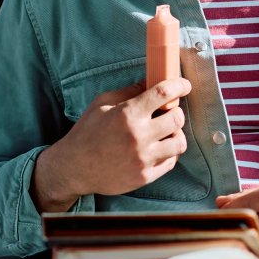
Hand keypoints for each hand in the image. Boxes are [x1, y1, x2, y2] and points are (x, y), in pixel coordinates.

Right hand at [31, 77, 191, 211]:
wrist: (74, 167)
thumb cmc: (87, 131)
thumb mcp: (102, 103)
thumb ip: (128, 91)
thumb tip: (150, 81)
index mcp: (128, 114)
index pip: (164, 93)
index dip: (179, 86)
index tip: (184, 85)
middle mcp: (138, 136)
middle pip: (177, 118)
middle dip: (176, 111)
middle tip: (169, 111)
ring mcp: (143, 158)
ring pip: (179, 143)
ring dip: (176, 134)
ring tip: (166, 132)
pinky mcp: (145, 176)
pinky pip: (170, 162)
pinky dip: (169, 152)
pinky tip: (159, 147)